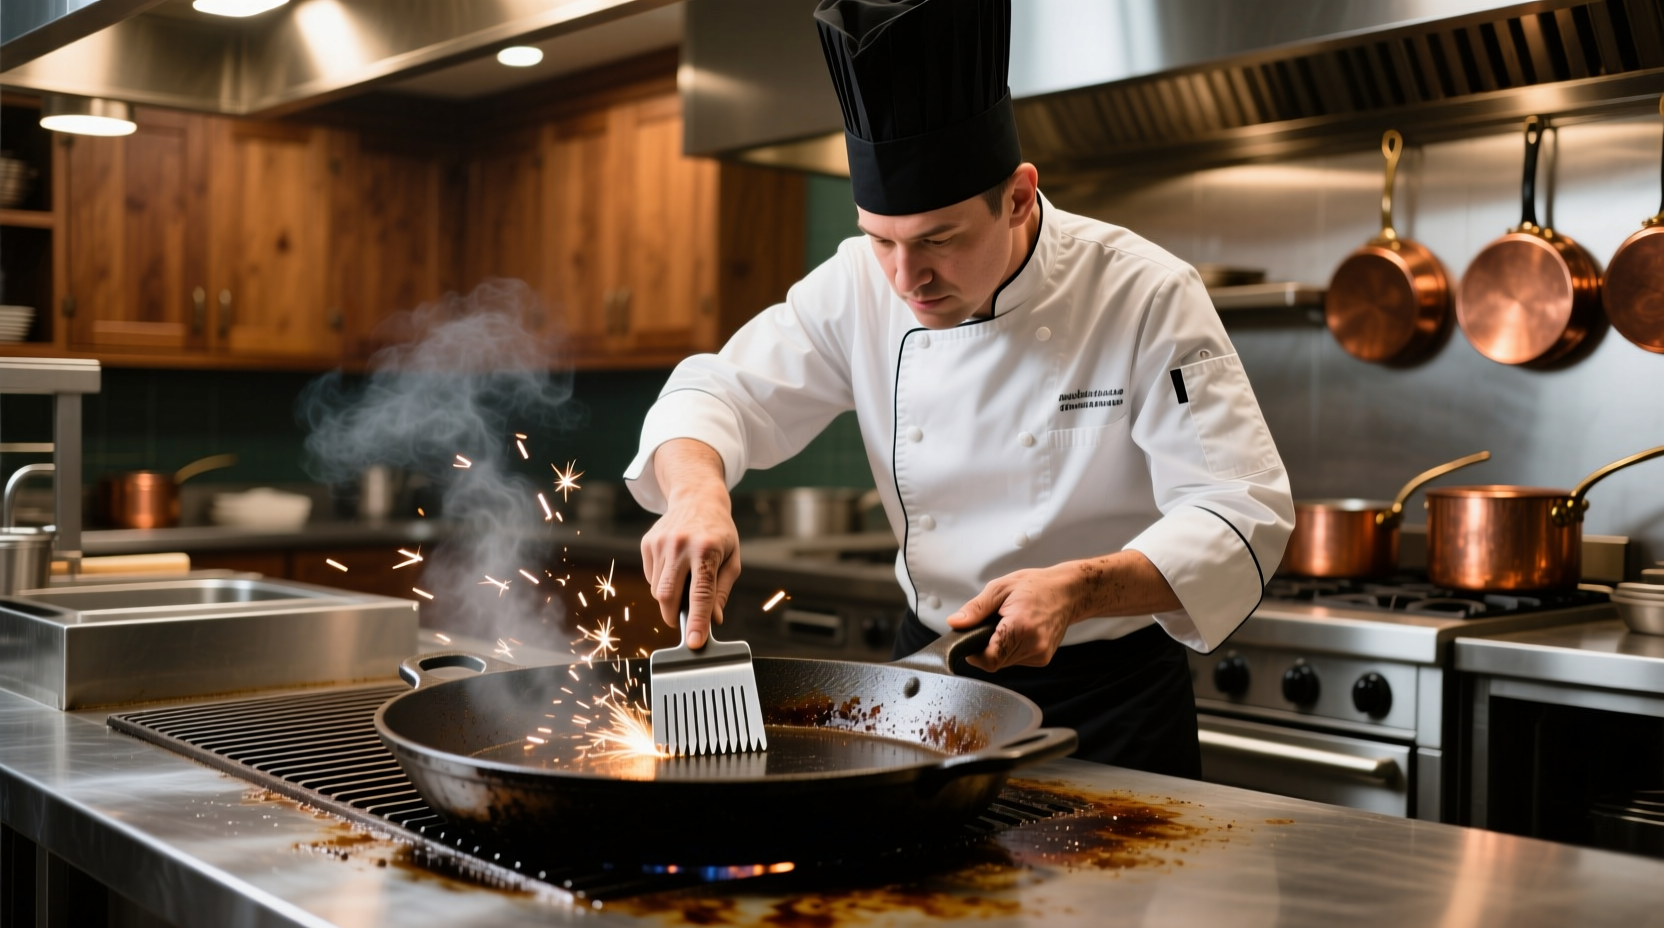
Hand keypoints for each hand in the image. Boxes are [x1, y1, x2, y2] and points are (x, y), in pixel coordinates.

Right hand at [640, 439, 739, 647]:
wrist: (697, 497)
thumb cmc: (719, 531)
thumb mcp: (732, 558)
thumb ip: (722, 590)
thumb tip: (714, 620)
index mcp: (707, 549)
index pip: (701, 593)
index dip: (697, 620)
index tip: (694, 642)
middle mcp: (680, 545)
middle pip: (669, 595)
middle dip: (673, 616)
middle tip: (682, 622)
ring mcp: (660, 543)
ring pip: (658, 590)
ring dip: (670, 598)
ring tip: (685, 580)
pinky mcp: (647, 543)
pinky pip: (651, 577)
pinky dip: (662, 582)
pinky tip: (675, 567)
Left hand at [945, 565, 1079, 671]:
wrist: (1067, 592)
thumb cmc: (1036, 586)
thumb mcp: (1000, 588)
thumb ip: (976, 608)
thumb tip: (955, 623)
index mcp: (1021, 626)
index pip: (990, 659)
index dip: (975, 655)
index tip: (971, 643)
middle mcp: (1034, 644)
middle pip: (996, 662)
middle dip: (987, 647)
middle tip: (992, 626)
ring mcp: (1041, 654)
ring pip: (1005, 662)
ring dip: (1000, 649)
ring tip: (1008, 626)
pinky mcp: (1043, 659)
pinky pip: (1017, 660)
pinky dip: (1012, 649)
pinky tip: (1019, 632)